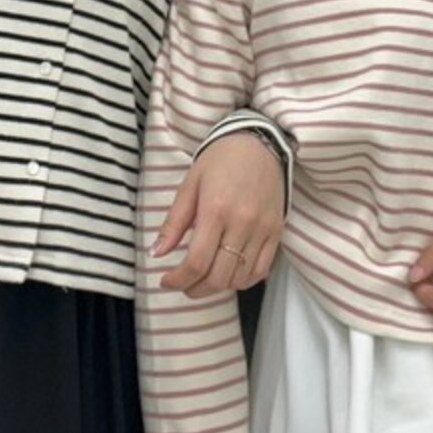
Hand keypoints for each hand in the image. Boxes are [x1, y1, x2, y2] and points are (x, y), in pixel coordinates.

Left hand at [154, 135, 284, 297]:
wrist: (259, 142)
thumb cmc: (220, 160)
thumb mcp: (190, 184)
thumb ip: (174, 222)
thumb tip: (156, 254)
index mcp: (216, 209)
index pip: (196, 262)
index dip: (178, 279)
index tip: (165, 281)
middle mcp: (242, 223)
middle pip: (219, 277)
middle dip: (195, 289)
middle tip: (183, 285)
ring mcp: (263, 230)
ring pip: (240, 278)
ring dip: (218, 287)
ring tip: (203, 280)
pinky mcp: (277, 232)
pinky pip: (261, 271)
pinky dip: (242, 281)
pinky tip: (228, 275)